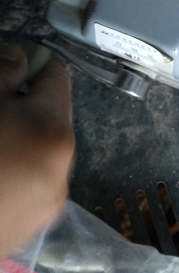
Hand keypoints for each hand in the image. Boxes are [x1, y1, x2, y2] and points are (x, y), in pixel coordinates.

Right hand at [0, 44, 74, 257]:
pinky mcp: (27, 230)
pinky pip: (28, 185)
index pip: (56, 78)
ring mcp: (46, 207)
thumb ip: (3, 73)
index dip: (31, 68)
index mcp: (54, 133)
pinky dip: (12, 173)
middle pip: (50, 117)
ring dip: (17, 140)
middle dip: (22, 107)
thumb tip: (20, 57)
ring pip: (40, 152)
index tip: (6, 73)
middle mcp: (63, 171)